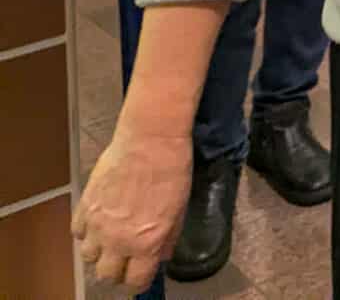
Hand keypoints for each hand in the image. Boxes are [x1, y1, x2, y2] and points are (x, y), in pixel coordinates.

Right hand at [73, 124, 189, 291]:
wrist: (150, 139)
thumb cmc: (172, 169)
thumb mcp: (180, 208)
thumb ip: (168, 237)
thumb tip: (160, 255)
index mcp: (145, 243)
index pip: (135, 282)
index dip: (139, 281)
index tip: (141, 275)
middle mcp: (117, 240)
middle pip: (105, 276)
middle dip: (116, 271)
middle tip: (126, 258)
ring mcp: (97, 225)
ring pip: (87, 257)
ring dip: (99, 252)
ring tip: (111, 238)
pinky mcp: (84, 207)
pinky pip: (77, 234)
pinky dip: (86, 232)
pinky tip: (100, 220)